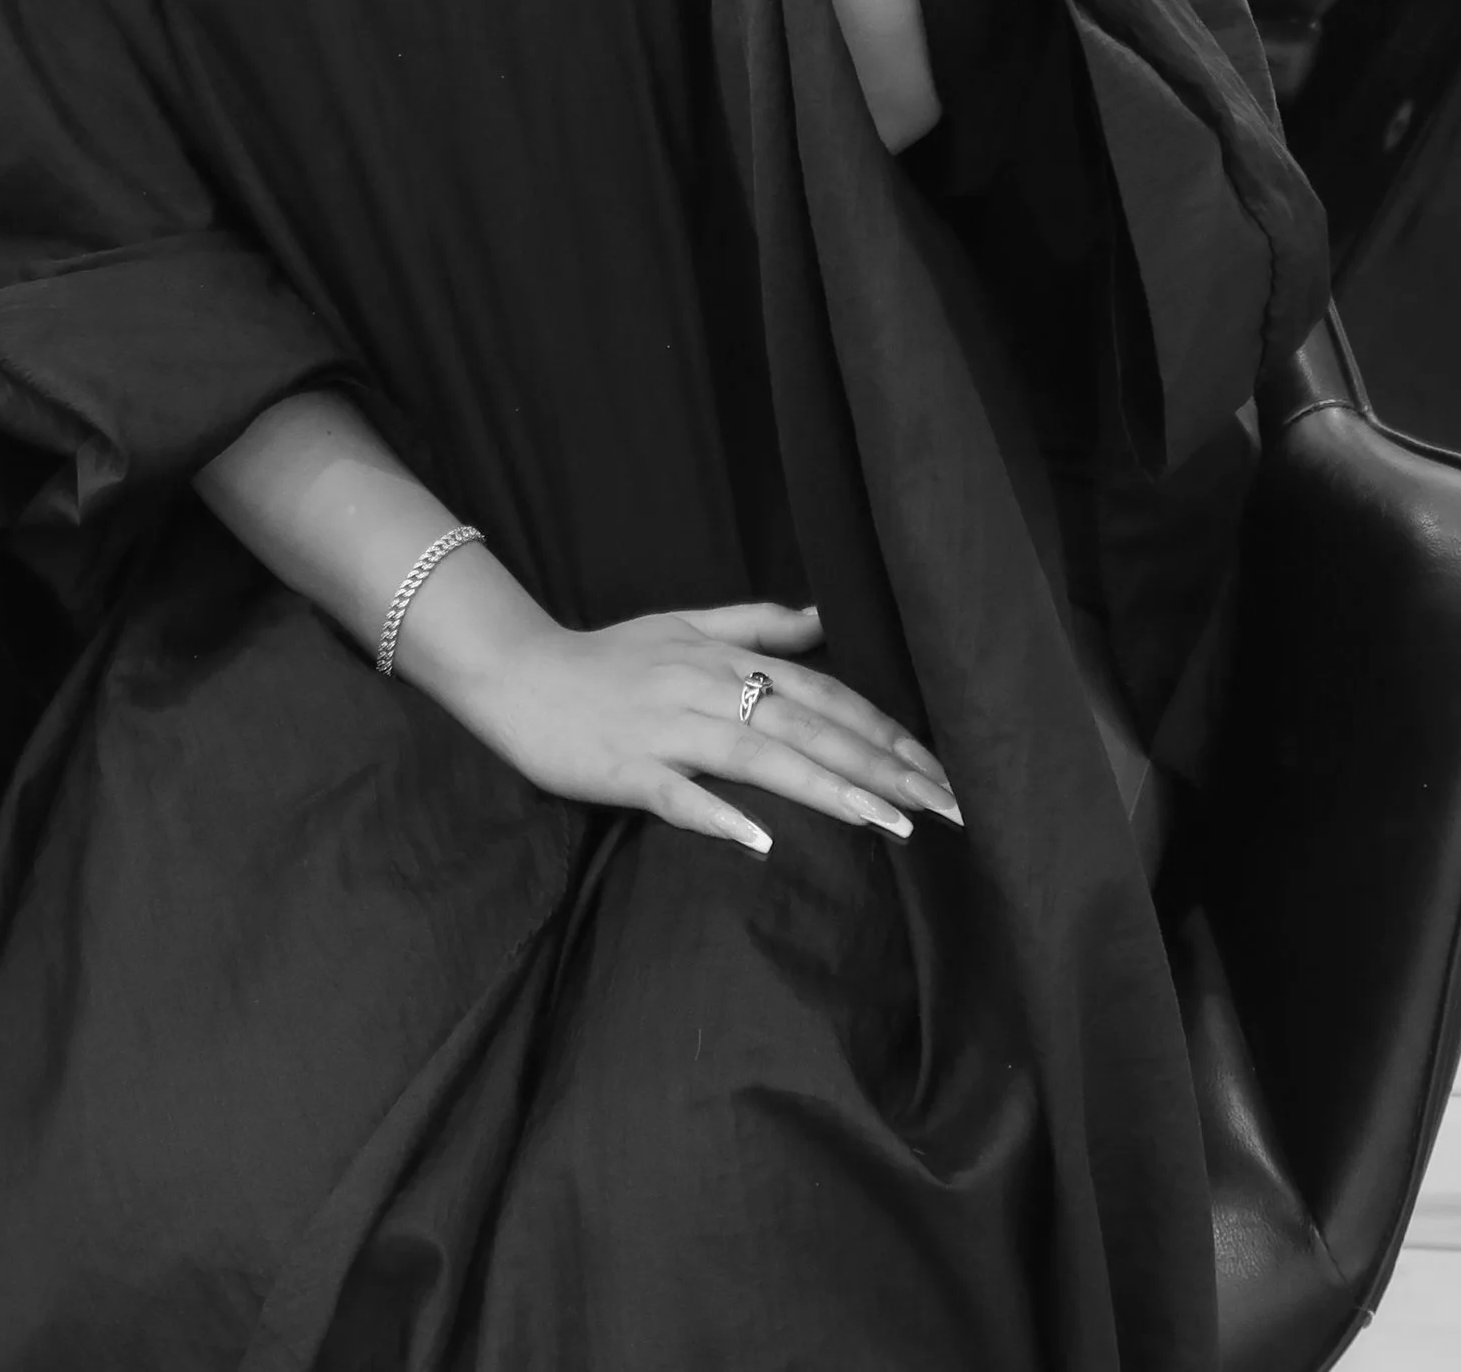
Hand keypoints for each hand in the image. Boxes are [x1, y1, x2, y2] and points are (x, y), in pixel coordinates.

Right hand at [454, 598, 962, 859]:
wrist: (518, 673)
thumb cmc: (608, 656)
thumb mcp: (684, 625)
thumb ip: (757, 625)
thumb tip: (825, 620)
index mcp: (727, 659)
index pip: (824, 694)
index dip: (884, 730)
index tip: (939, 770)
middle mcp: (707, 688)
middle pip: (808, 726)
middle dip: (881, 766)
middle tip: (942, 808)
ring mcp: (667, 729)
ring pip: (759, 756)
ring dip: (826, 789)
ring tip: (887, 822)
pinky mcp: (625, 768)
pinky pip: (677, 795)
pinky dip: (719, 815)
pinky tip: (760, 842)